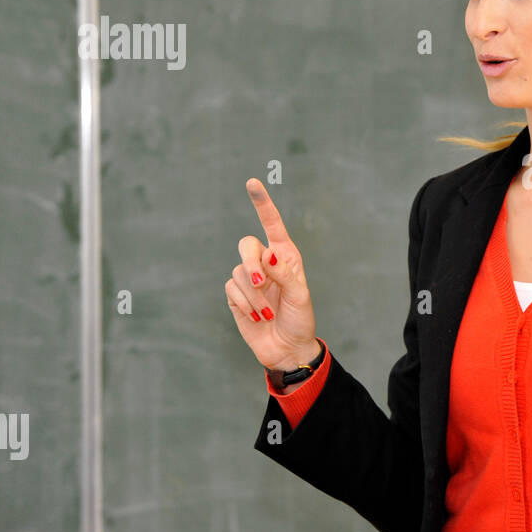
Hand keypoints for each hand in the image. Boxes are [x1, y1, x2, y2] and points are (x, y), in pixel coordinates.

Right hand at [224, 178, 319, 372]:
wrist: (287, 348)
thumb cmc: (299, 319)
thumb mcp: (299, 296)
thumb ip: (284, 274)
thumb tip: (267, 255)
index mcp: (285, 256)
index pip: (271, 224)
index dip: (262, 203)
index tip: (252, 182)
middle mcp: (265, 263)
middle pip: (246, 245)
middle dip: (251, 263)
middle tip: (261, 283)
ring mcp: (249, 279)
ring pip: (238, 271)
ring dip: (254, 295)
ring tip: (268, 313)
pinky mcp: (236, 295)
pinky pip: (232, 289)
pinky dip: (246, 303)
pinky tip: (257, 316)